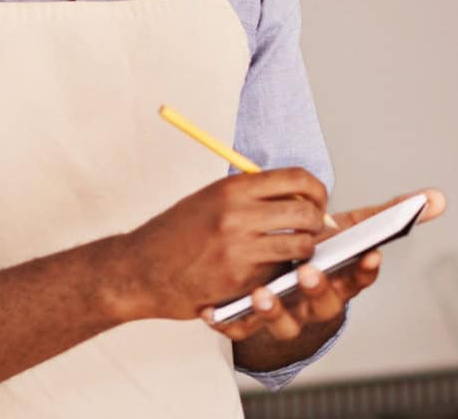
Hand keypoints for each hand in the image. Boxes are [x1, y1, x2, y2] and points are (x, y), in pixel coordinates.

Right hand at [107, 168, 328, 324]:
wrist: (138, 271)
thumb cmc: (175, 234)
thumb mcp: (211, 198)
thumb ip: (251, 194)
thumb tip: (297, 195)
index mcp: (234, 188)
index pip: (297, 178)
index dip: (317, 190)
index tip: (318, 200)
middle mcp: (238, 215)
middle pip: (307, 212)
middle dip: (317, 222)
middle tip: (312, 229)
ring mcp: (239, 249)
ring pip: (301, 246)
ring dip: (304, 251)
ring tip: (292, 252)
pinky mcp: (238, 280)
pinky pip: (279, 272)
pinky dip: (280, 272)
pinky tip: (265, 271)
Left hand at [218, 190, 446, 369]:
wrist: (262, 290)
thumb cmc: (307, 255)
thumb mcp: (340, 232)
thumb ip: (381, 215)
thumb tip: (439, 198)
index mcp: (338, 279)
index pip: (359, 277)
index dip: (366, 270)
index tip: (371, 255)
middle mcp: (314, 302)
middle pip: (325, 304)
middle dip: (320, 289)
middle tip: (309, 269)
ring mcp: (285, 316)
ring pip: (285, 325)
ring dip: (275, 310)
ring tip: (260, 291)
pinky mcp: (252, 325)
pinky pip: (241, 330)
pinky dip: (229, 321)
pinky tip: (214, 310)